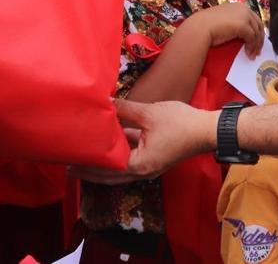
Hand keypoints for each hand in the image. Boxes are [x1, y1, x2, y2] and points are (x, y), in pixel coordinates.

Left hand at [69, 99, 215, 183]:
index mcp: (139, 164)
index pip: (107, 169)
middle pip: (110, 175)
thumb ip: (125, 109)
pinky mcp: (153, 158)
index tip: (71, 162)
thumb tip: (105, 102)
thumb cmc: (181, 123)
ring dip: (104, 163)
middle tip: (70, 166)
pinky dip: (118, 153)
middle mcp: (142, 171)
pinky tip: (109, 141)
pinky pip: (130, 159)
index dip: (88, 165)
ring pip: (120, 168)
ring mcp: (149, 166)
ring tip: (85, 155)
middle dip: (91, 171)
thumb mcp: (149, 113)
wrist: (207, 130)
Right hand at [188, 2, 263, 56]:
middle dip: (259, 38)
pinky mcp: (243, 26)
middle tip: (258, 50)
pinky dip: (252, 47)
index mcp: (238, 6)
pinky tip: (249, 54)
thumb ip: (233, 22)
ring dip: (256, 45)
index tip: (256, 40)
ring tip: (253, 55)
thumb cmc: (207, 25)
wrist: (201, 27)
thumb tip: (240, 33)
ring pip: (257, 32)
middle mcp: (243, 9)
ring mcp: (244, 16)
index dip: (256, 30)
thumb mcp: (223, 20)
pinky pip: (252, 38)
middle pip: (258, 24)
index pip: (253, 18)